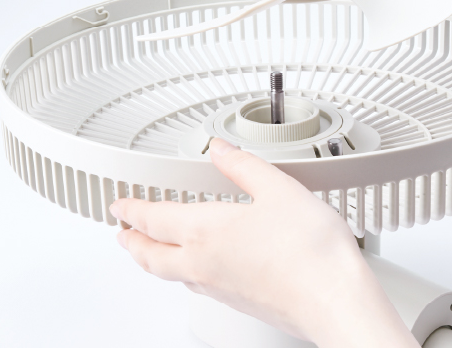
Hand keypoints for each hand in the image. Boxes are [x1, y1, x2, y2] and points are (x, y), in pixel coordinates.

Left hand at [109, 138, 418, 347]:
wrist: (333, 300)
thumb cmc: (309, 251)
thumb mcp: (278, 189)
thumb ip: (244, 166)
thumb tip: (219, 149)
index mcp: (206, 231)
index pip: (154, 219)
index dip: (132, 210)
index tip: (119, 205)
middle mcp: (203, 264)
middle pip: (151, 255)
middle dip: (132, 241)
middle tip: (121, 233)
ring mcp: (219, 288)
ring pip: (170, 274)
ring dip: (153, 259)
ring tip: (153, 251)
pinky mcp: (238, 302)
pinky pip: (194, 286)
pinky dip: (182, 274)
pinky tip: (199, 270)